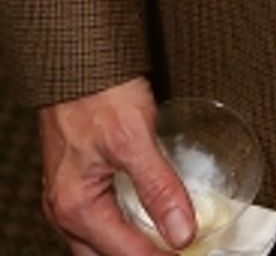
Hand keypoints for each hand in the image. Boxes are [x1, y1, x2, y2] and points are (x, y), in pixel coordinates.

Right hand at [39, 78, 195, 254]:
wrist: (75, 58)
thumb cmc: (97, 90)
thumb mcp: (135, 136)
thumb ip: (158, 187)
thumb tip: (181, 230)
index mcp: (77, 206)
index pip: (127, 255)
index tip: (190, 250)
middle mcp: (65, 209)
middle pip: (109, 255)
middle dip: (144, 255)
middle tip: (179, 246)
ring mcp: (67, 197)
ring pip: (101, 242)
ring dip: (132, 243)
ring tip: (168, 234)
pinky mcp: (75, 182)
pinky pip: (99, 219)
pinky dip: (123, 224)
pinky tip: (144, 215)